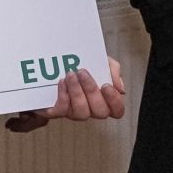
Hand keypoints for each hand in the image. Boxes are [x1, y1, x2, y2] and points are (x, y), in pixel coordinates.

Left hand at [6, 58, 126, 131]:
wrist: (52, 62)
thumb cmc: (81, 63)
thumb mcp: (100, 60)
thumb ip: (112, 70)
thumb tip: (120, 88)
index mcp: (103, 100)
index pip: (116, 111)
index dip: (114, 101)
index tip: (106, 85)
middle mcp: (90, 109)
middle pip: (100, 112)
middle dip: (92, 91)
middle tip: (83, 72)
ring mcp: (74, 112)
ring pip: (81, 112)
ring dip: (76, 92)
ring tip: (70, 74)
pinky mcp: (57, 111)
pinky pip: (62, 110)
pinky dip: (63, 95)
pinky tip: (61, 81)